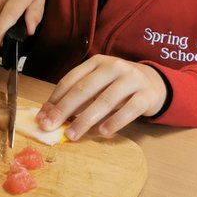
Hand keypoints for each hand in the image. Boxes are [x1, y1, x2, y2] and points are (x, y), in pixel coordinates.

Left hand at [36, 55, 166, 140]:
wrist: (154, 83)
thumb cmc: (118, 85)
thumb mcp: (98, 84)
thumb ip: (76, 96)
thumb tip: (48, 115)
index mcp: (96, 62)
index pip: (71, 79)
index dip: (55, 99)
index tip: (42, 116)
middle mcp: (113, 67)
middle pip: (85, 89)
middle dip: (64, 109)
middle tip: (50, 126)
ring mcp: (131, 79)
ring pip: (105, 100)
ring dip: (85, 119)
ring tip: (72, 134)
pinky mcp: (146, 95)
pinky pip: (129, 110)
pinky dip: (114, 122)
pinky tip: (102, 132)